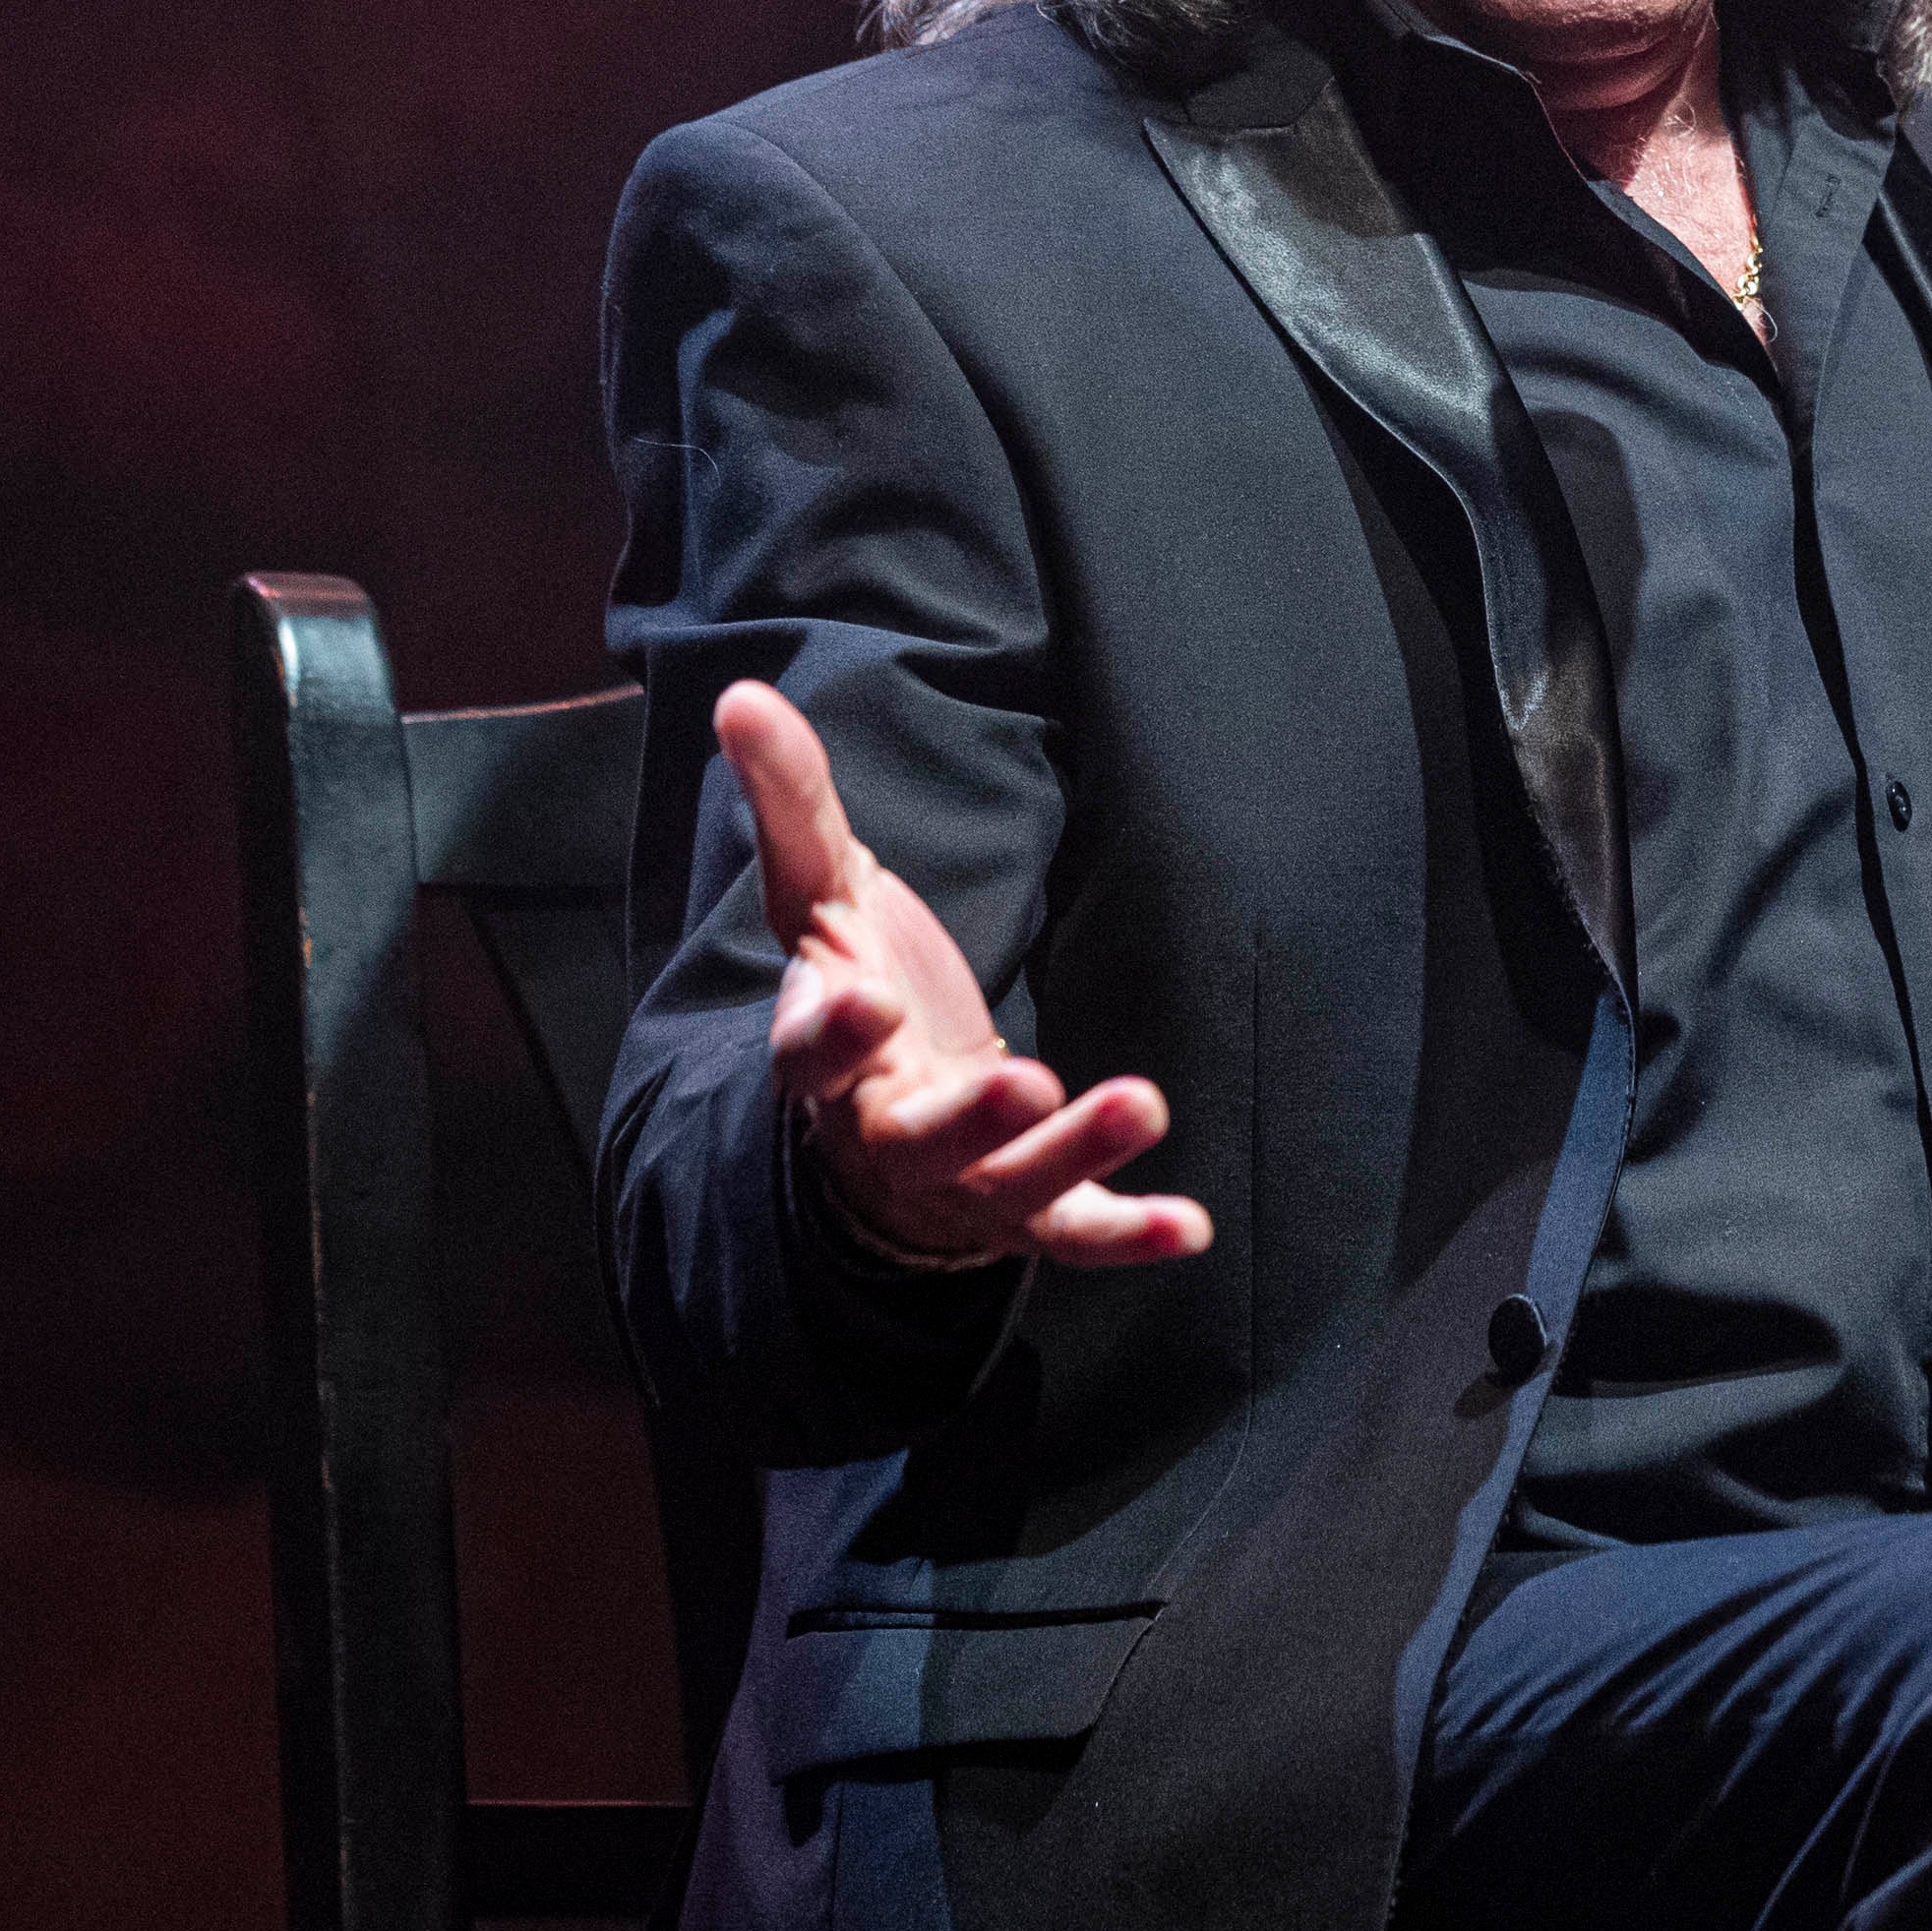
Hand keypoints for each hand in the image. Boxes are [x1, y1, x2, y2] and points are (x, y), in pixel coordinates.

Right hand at [719, 679, 1211, 1270]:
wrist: (876, 1130)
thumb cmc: (855, 992)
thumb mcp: (822, 897)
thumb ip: (792, 805)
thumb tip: (741, 696)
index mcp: (825, 1055)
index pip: (808, 1055)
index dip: (827, 1033)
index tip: (858, 999)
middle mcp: (884, 1132)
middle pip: (917, 1136)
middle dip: (967, 1114)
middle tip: (1021, 1084)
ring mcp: (957, 1183)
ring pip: (1008, 1184)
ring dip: (1072, 1152)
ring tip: (1143, 1105)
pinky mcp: (1022, 1215)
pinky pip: (1073, 1233)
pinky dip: (1127, 1234)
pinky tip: (1190, 1228)